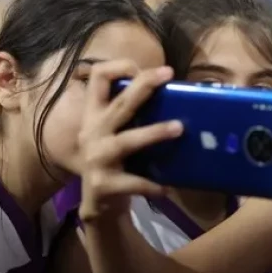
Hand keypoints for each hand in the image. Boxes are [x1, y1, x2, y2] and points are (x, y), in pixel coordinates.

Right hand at [76, 61, 181, 226]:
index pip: (96, 78)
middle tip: (167, 74)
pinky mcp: (104, 184)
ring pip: (127, 141)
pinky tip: (166, 188)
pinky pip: (133, 182)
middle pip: (118, 103)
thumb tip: (176, 93)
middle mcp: (92, 132)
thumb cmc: (115, 161)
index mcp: (94, 115)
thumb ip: (131, 114)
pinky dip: (152, 185)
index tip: (142, 68)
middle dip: (143, 85)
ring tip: (179, 128)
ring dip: (154, 133)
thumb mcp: (115, 134)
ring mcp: (96, 158)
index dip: (118, 67)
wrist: (98, 205)